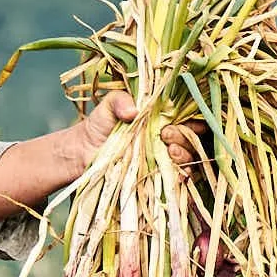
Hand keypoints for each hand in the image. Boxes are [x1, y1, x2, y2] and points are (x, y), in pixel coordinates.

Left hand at [75, 91, 205, 170]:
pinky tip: (175, 171)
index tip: (179, 119)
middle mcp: (168, 137)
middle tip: (165, 134)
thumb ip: (120, 100)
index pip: (189, 117)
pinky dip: (181, 174)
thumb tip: (133, 111)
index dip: (192, 118)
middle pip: (192, 138)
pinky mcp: (157, 175)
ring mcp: (164, 157)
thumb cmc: (99, 124)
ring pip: (188, 157)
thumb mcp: (109, 105)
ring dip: (184, 154)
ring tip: (169, 150)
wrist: (84, 151)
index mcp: (162, 117)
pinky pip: (178, 177)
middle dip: (184, 136)